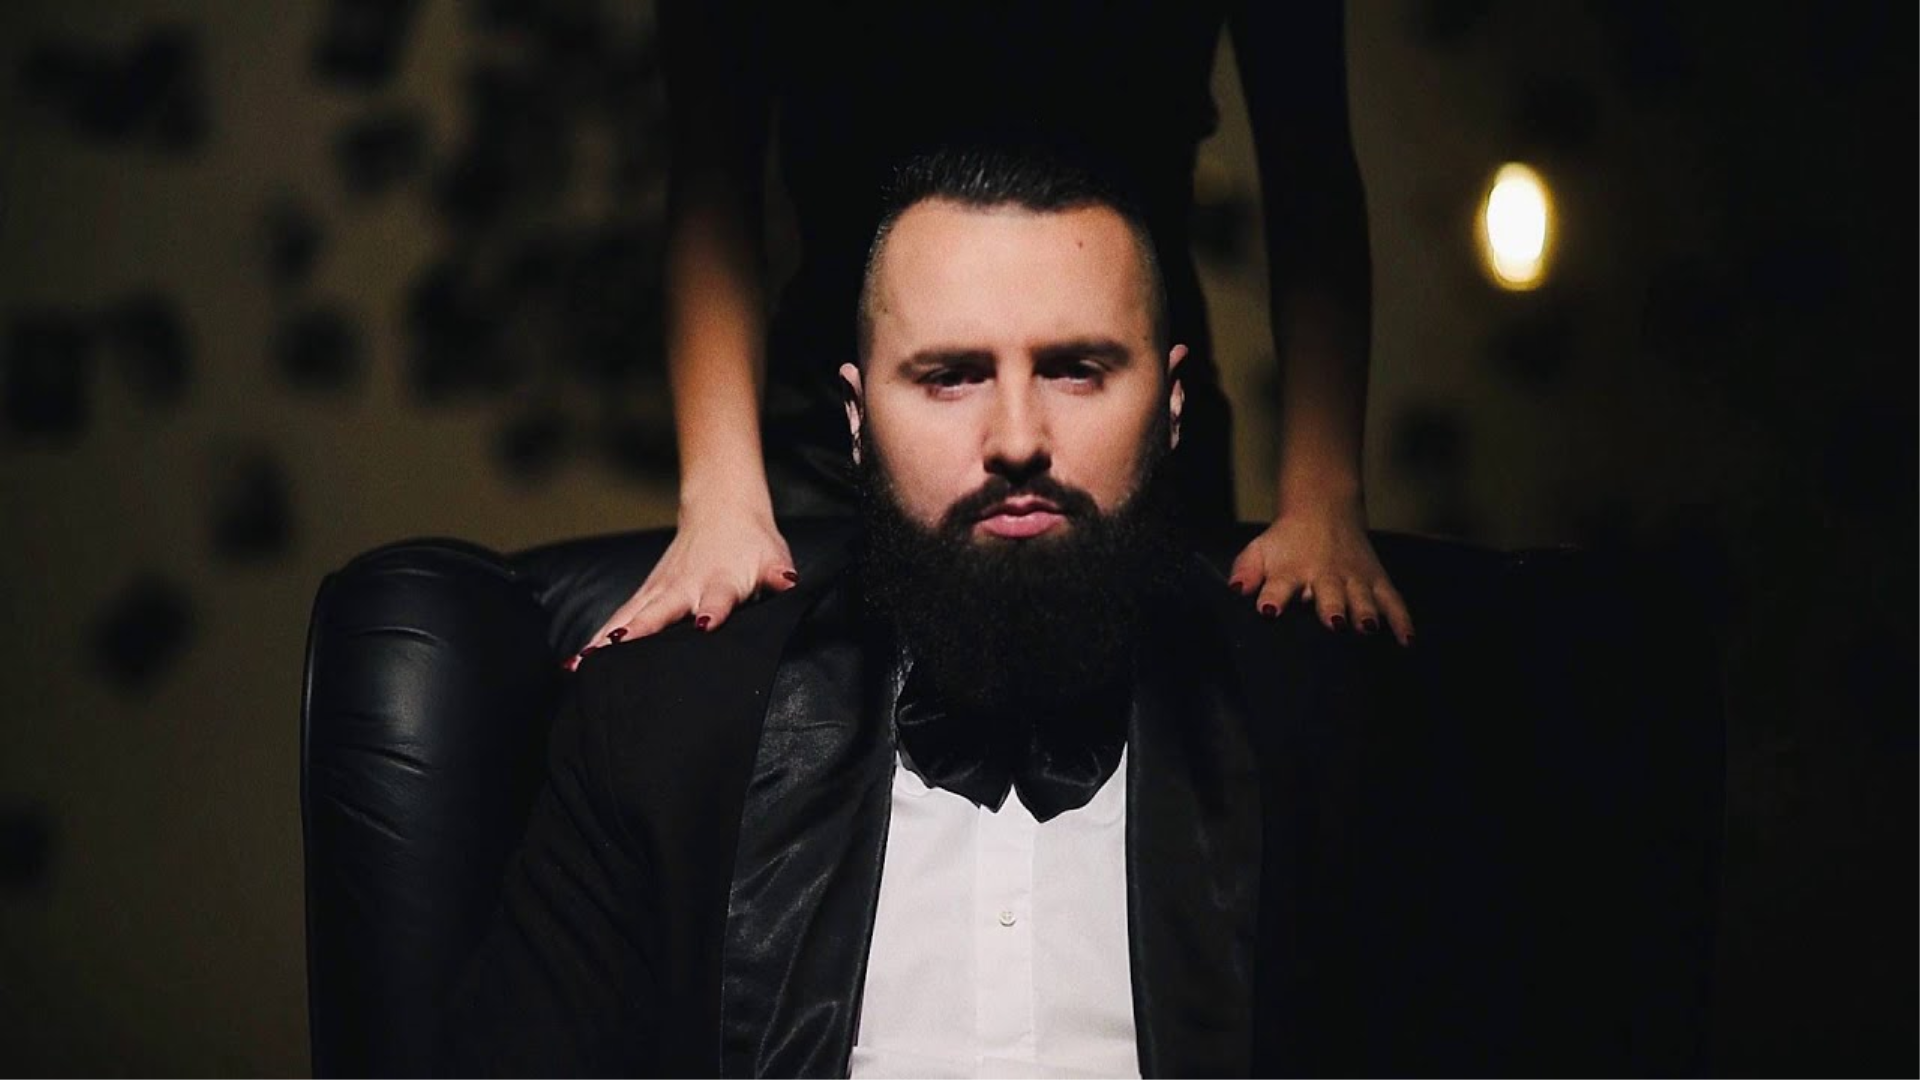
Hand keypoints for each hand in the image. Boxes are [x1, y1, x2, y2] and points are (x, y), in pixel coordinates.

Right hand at [574, 506, 797, 667]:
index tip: (704, 625)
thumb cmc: (752, 543)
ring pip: (629, 616)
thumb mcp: (773, 558)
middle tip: (613, 653)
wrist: (723, 509)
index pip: (716, 598)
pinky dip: (598, 637)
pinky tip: (577, 660)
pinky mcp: (647, 593)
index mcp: (719, 581)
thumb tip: (790, 583)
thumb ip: (780, 575)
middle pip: (657, 612)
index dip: (712, 611)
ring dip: (605, 639)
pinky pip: (619, 617)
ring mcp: (660, 589)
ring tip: (579, 664)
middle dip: (636, 632)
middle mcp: (683, 586)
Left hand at [1227, 506, 1413, 645]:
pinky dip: (1401, 620)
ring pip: (1362, 597)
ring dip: (1364, 612)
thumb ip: (1246, 570)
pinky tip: (1407, 641)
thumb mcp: (1260, 550)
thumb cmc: (1287, 541)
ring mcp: (1354, 579)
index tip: (1268, 608)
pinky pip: (1392, 601)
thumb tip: (1236, 589)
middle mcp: (1324, 576)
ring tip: (1367, 628)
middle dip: (1330, 608)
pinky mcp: (1376, 581)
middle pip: (1328, 594)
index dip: (1273, 596)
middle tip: (1333, 622)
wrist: (1322, 509)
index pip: (1279, 584)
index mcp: (1291, 571)